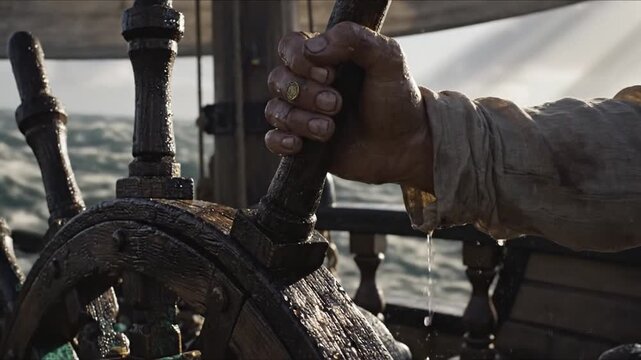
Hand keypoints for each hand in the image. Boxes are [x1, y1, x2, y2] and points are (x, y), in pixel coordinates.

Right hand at [265, 22, 433, 192]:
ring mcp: (303, 114)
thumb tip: (313, 47)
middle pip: (279, 79)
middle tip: (337, 104)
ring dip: (300, 119)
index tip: (331, 74)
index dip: (301, 60)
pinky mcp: (302, 143)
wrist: (404, 147)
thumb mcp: (388, 61)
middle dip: (306, 94)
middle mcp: (309, 84)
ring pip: (276, 110)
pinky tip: (298, 144)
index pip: (290, 46)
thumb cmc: (396, 101)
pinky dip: (280, 140)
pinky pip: (272, 139)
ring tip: (329, 130)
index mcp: (325, 58)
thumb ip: (357, 40)